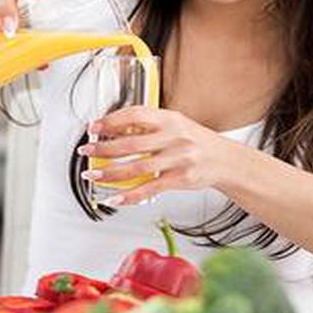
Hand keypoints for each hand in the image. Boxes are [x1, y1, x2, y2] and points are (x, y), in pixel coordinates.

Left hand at [77, 107, 240, 206]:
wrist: (226, 160)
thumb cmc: (198, 142)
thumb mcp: (177, 125)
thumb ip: (151, 126)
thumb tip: (116, 131)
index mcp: (170, 119)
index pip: (135, 114)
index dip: (111, 120)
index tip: (94, 127)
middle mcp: (174, 137)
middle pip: (130, 142)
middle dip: (103, 148)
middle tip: (86, 151)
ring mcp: (177, 159)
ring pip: (135, 167)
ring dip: (109, 172)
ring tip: (92, 174)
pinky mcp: (179, 179)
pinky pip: (148, 189)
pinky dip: (128, 195)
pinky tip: (115, 198)